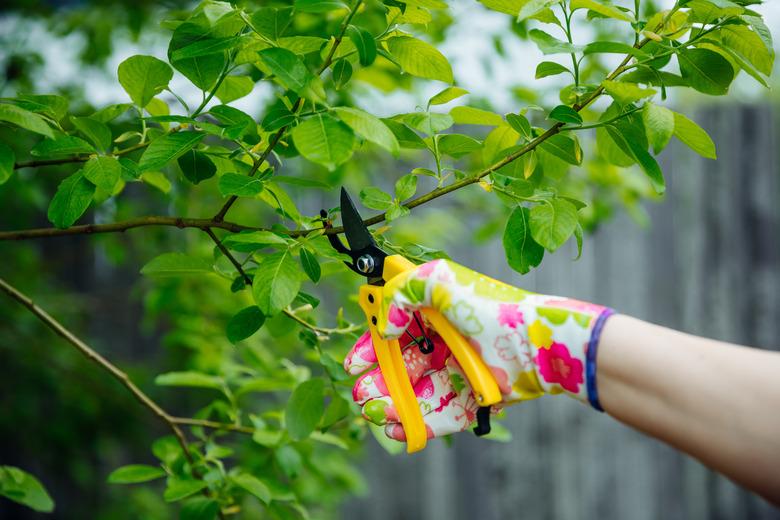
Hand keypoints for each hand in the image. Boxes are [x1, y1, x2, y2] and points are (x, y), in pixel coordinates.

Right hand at [344, 259, 612, 440]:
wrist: (533, 343)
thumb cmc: (488, 308)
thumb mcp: (440, 281)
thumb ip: (401, 291)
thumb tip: (385, 325)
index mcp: (433, 315)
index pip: (392, 333)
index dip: (371, 348)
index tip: (354, 363)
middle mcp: (443, 344)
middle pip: (399, 367)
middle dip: (376, 381)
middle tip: (360, 393)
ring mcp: (456, 373)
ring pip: (413, 394)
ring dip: (389, 405)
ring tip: (374, 413)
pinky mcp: (470, 400)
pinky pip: (437, 416)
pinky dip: (415, 424)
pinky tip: (395, 429)